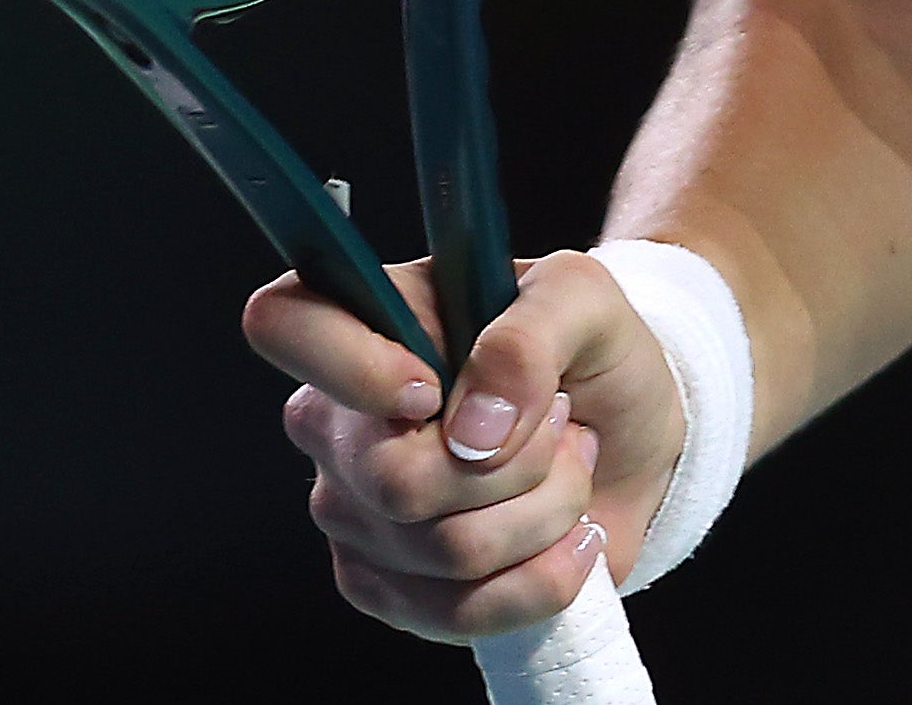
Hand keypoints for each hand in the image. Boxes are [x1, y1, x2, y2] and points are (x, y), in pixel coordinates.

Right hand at [244, 248, 676, 645]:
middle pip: (394, 478)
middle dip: (518, 460)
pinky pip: (464, 612)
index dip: (354, 366)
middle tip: (556, 421)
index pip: (282, 324)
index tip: (435, 387)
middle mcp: (337, 421)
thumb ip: (528, 336)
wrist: (629, 437)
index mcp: (365, 323)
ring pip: (448, 549)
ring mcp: (352, 512)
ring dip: (548, 510)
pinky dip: (545, 576)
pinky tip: (567, 534)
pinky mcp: (386, 588)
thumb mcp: (582, 300)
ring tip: (568, 469)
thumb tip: (473, 429)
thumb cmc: (588, 354)